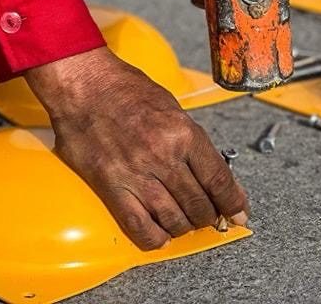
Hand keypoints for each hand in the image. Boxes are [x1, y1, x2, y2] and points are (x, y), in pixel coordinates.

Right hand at [24, 47, 248, 249]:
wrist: (82, 83)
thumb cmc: (123, 88)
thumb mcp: (170, 106)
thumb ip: (189, 139)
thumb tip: (209, 171)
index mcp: (182, 132)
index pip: (219, 180)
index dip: (233, 202)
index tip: (238, 213)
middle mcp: (162, 156)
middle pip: (199, 204)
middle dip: (209, 216)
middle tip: (209, 217)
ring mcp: (136, 174)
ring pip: (174, 220)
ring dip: (184, 227)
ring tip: (184, 223)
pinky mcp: (111, 185)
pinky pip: (138, 225)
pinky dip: (155, 237)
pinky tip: (160, 235)